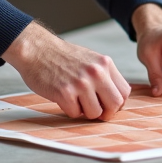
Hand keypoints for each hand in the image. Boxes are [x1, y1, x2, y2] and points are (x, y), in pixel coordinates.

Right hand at [2, 21, 130, 119]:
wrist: (36, 49)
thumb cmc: (62, 57)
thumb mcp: (90, 60)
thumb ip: (104, 76)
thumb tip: (116, 100)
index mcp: (105, 63)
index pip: (124, 92)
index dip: (117, 103)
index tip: (107, 105)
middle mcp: (96, 72)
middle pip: (115, 105)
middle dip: (106, 112)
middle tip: (94, 110)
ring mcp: (81, 83)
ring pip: (95, 113)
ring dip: (85, 111)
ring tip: (75, 99)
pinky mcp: (64, 92)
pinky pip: (75, 114)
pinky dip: (69, 109)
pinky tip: (62, 97)